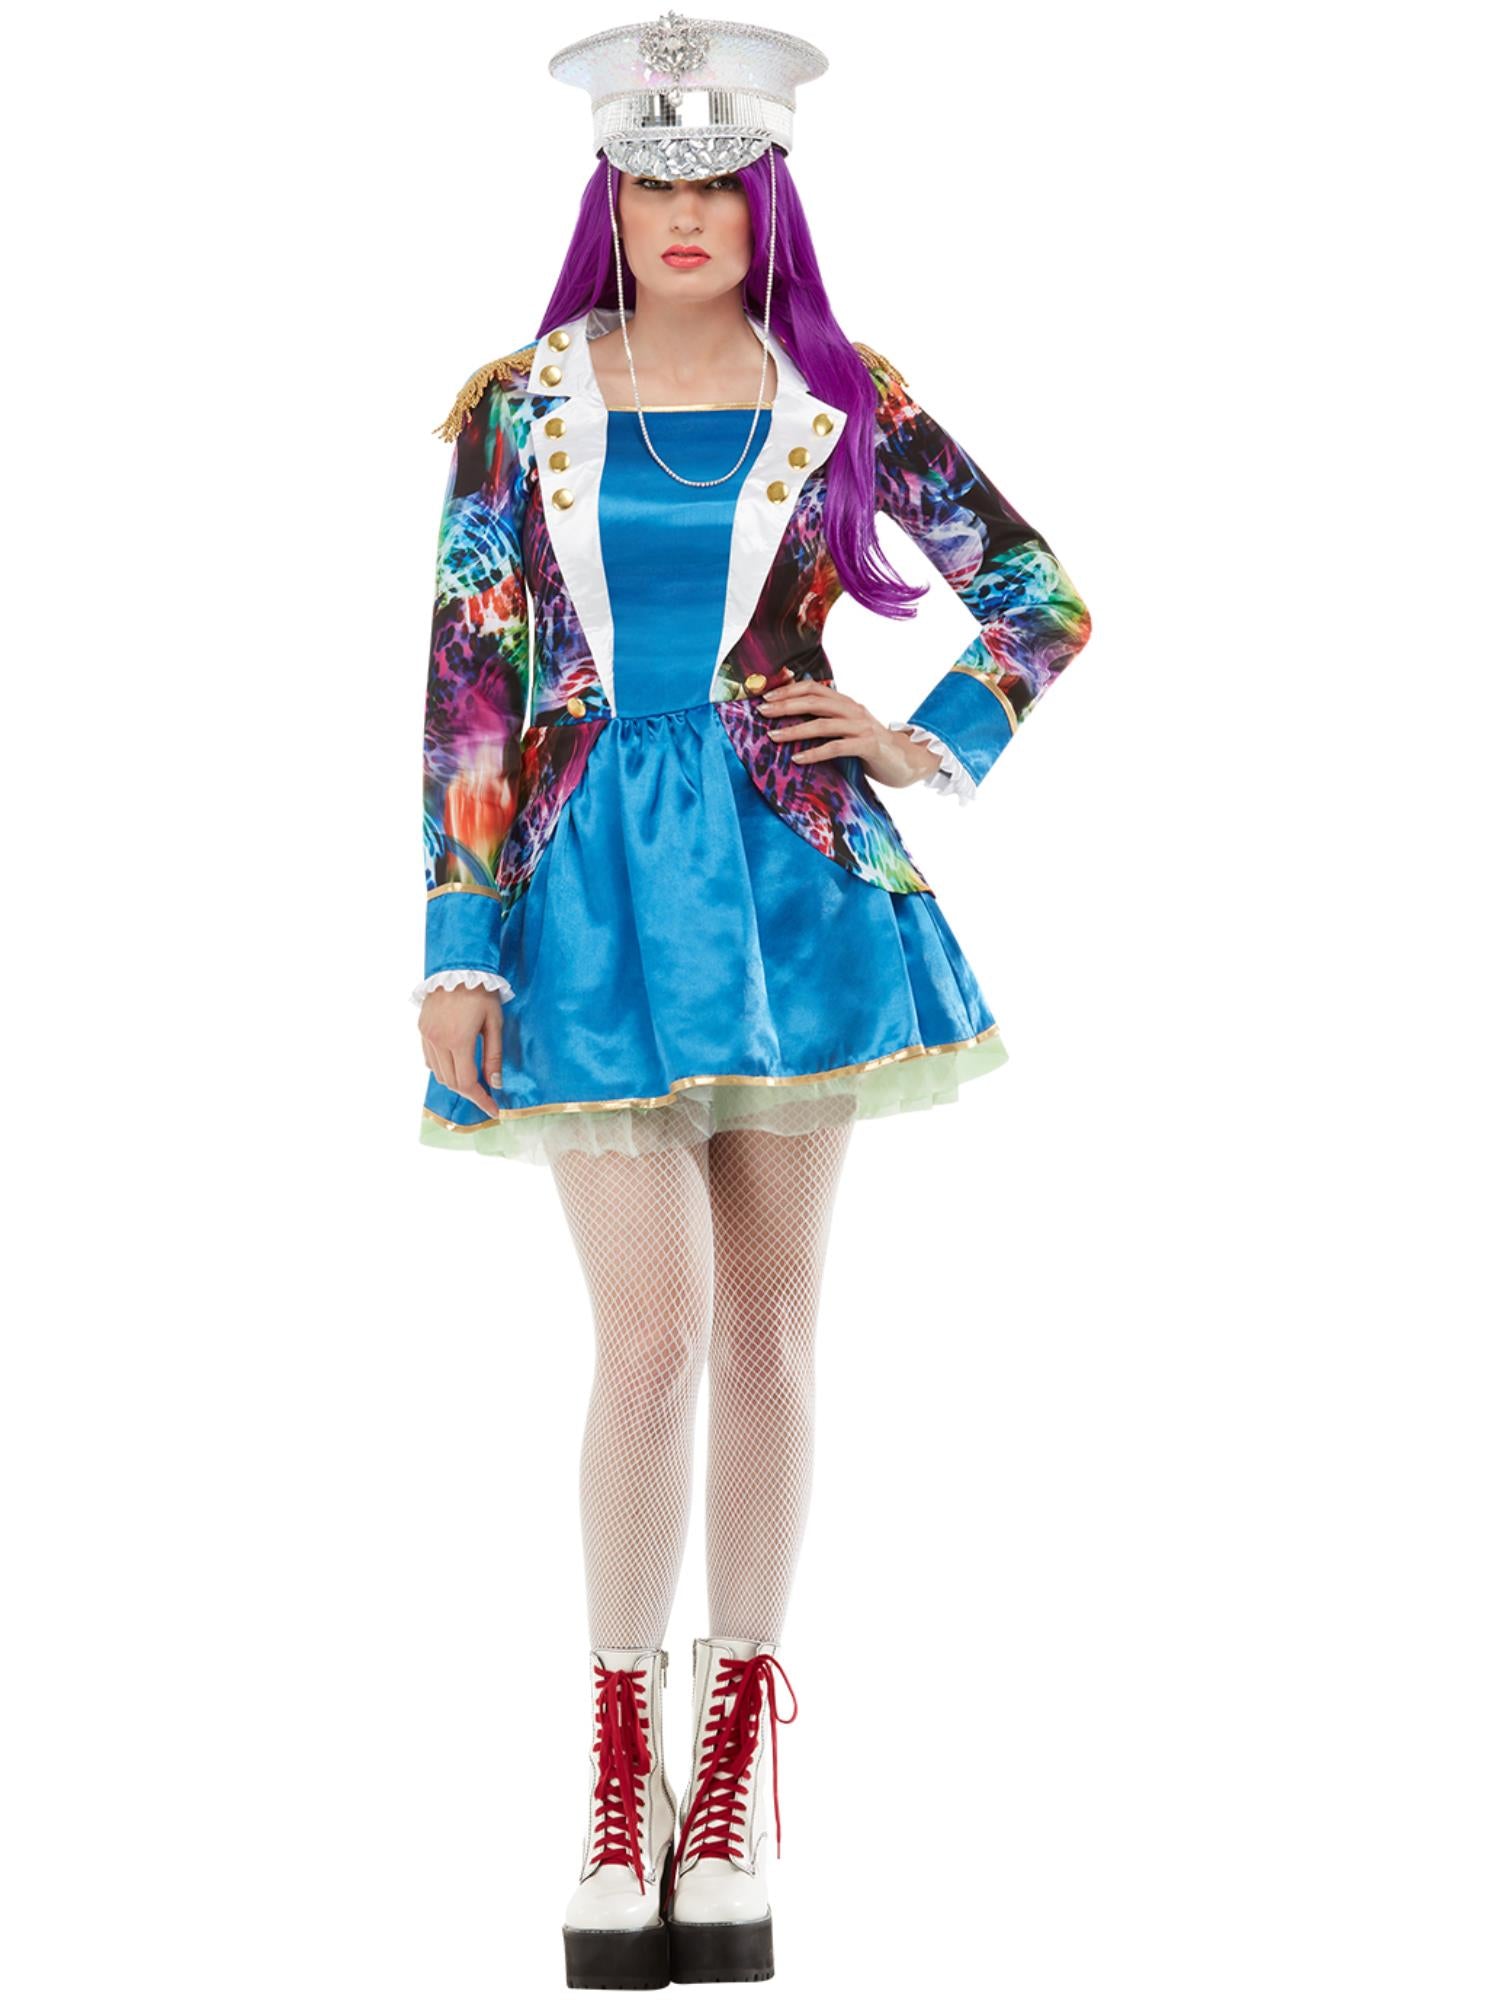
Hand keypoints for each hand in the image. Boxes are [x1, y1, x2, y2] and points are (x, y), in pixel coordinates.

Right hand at [418, 986, 503, 1118]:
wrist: (458, 967)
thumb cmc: (481, 993)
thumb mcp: (494, 1023)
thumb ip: (493, 1056)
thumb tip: (495, 1084)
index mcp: (458, 1041)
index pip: (467, 1083)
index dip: (481, 1100)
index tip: (494, 1111)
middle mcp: (438, 1042)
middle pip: (451, 1082)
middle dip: (470, 1094)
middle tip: (487, 1097)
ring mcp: (426, 1036)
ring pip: (438, 1074)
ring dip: (456, 1083)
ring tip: (474, 1083)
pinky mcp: (421, 1030)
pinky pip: (429, 1060)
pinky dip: (442, 1069)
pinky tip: (456, 1066)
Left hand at [758, 678, 944, 788]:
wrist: (909, 761)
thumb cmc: (872, 748)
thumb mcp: (849, 729)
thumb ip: (828, 722)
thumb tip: (794, 722)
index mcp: (846, 703)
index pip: (814, 687)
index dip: (789, 690)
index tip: (765, 696)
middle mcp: (853, 710)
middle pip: (814, 701)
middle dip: (785, 705)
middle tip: (762, 712)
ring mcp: (862, 727)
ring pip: (822, 724)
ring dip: (794, 730)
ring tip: (773, 736)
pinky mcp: (868, 745)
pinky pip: (837, 747)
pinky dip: (815, 753)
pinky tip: (798, 759)